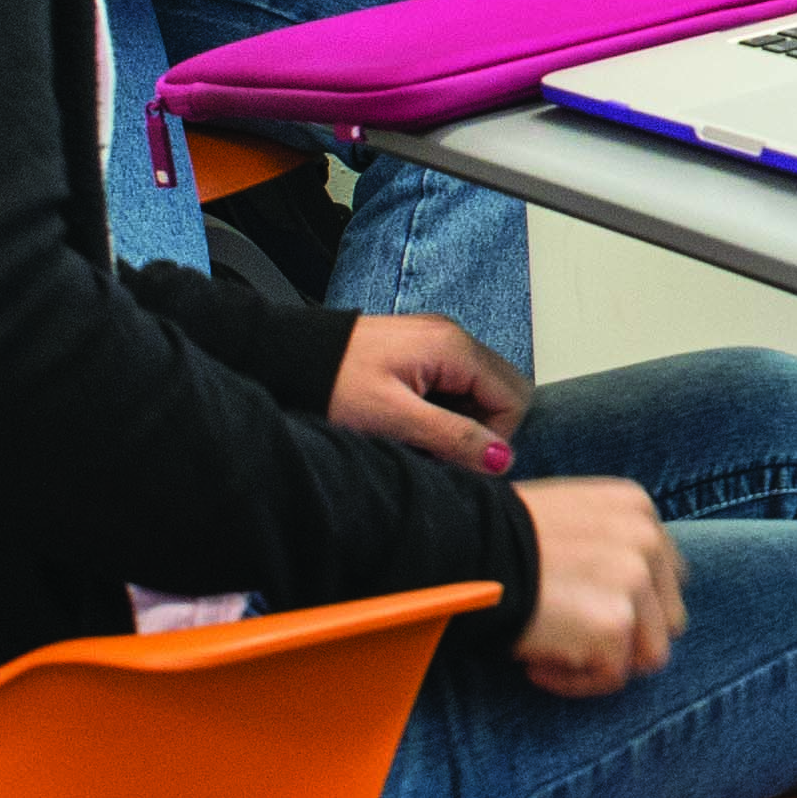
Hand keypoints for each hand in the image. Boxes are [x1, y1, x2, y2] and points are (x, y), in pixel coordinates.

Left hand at [328, 314, 531, 473]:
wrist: (283, 357)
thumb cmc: (329, 382)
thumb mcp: (393, 418)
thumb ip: (452, 437)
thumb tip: (501, 459)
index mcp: (454, 347)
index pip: (513, 397)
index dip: (495, 437)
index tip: (460, 460)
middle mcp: (452, 337)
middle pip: (501, 390)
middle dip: (481, 428)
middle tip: (441, 450)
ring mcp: (436, 341)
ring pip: (477, 390)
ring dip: (460, 421)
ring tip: (419, 437)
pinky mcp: (418, 351)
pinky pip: (453, 384)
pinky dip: (442, 409)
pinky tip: (410, 421)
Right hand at [512, 479, 688, 696]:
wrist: (462, 550)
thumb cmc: (494, 539)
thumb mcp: (567, 518)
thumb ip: (607, 545)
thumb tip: (625, 594)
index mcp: (637, 509)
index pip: (667, 575)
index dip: (632, 605)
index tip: (586, 615)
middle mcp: (647, 540)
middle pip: (668, 618)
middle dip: (625, 639)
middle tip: (571, 640)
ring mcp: (635, 582)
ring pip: (650, 654)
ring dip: (603, 664)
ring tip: (551, 654)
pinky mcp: (615, 624)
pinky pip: (611, 678)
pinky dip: (573, 682)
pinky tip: (536, 664)